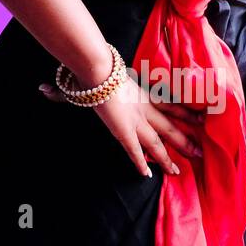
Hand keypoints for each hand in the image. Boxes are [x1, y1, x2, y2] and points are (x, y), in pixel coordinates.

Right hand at [40, 58, 203, 176]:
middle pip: (171, 126)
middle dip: (186, 139)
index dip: (185, 114)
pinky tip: (147, 175)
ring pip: (159, 142)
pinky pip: (136, 151)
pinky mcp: (125, 131)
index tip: (201, 120)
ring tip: (181, 170)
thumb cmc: (96, 70)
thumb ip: (71, 87)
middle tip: (202, 151)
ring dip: (170, 156)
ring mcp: (136, 121)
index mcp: (142, 93)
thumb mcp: (92, 77)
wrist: (98, 71)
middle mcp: (144, 108)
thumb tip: (44, 89)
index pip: (169, 105)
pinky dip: (140, 163)